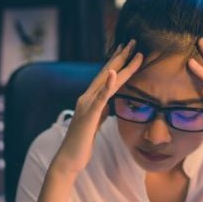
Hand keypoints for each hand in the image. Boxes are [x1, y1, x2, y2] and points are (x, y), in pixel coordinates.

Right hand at [50, 41, 141, 176]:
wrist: (69, 159)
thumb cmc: (82, 143)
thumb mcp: (95, 124)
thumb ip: (100, 112)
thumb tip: (108, 105)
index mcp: (90, 100)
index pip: (105, 77)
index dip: (117, 63)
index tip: (128, 50)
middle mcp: (87, 98)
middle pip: (107, 73)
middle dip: (121, 57)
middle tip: (133, 42)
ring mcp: (87, 104)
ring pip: (106, 81)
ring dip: (120, 65)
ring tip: (131, 51)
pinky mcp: (89, 114)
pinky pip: (101, 97)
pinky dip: (108, 84)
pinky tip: (114, 72)